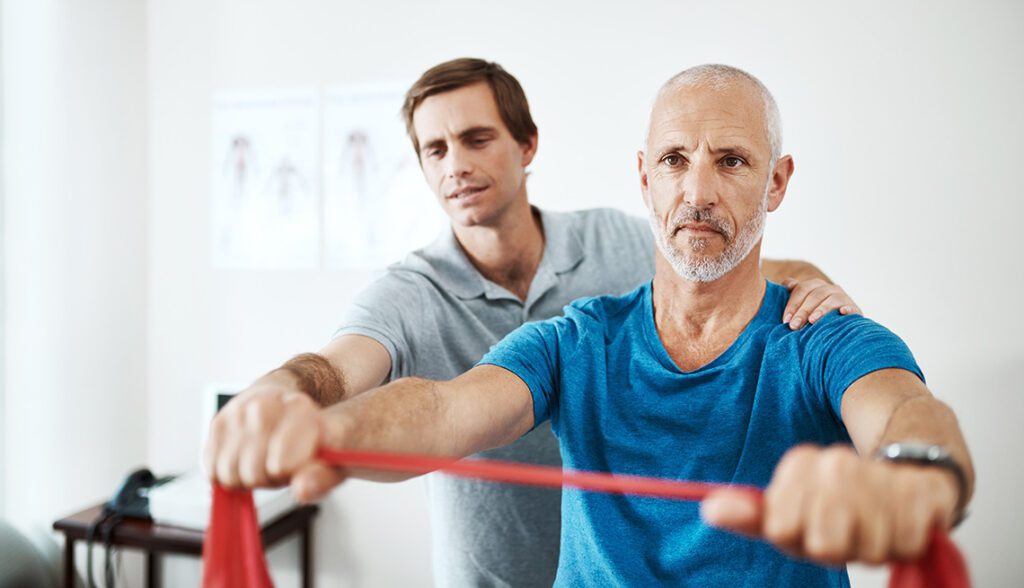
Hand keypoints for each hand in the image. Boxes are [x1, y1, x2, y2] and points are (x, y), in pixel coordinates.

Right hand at [202, 378, 347, 502]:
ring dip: (246, 477)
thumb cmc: (311, 434)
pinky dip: (227, 473)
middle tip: (281, 463)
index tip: (298, 463)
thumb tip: (302, 490)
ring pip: (229, 473)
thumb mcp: (331, 457)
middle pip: (254, 474)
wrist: (286, 401)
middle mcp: (264, 404)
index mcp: (298, 407)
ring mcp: (237, 412)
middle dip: (268, 478)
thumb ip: (323, 476)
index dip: (289, 474)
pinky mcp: (217, 423)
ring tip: (264, 459)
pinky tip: (245, 458)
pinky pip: (213, 469)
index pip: (281, 466)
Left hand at [700, 445, 958, 564]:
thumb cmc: (843, 503)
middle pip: (825, 545)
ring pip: (866, 548)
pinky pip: (904, 544)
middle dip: (838, 548)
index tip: (813, 524)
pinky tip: (900, 522)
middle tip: (848, 529)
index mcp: (800, 463)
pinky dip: (904, 544)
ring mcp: (877, 476)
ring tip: (874, 525)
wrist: (912, 477)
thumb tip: (709, 510)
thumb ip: (752, 515)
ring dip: (872, 547)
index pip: (781, 530)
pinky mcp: (920, 493)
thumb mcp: (791, 509)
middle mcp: (836, 463)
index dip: (800, 539)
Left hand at [781, 278, 861, 329]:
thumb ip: (794, 292)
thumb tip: (786, 284)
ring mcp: (843, 298)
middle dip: (802, 311)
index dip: (793, 303)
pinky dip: (848, 309)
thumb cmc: (815, 314)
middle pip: (815, 295)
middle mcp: (830, 289)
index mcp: (815, 285)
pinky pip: (851, 307)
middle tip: (794, 326)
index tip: (785, 319)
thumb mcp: (804, 303)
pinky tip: (842, 312)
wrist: (841, 324)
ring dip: (821, 310)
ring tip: (812, 321)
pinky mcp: (855, 309)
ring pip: (831, 300)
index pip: (802, 289)